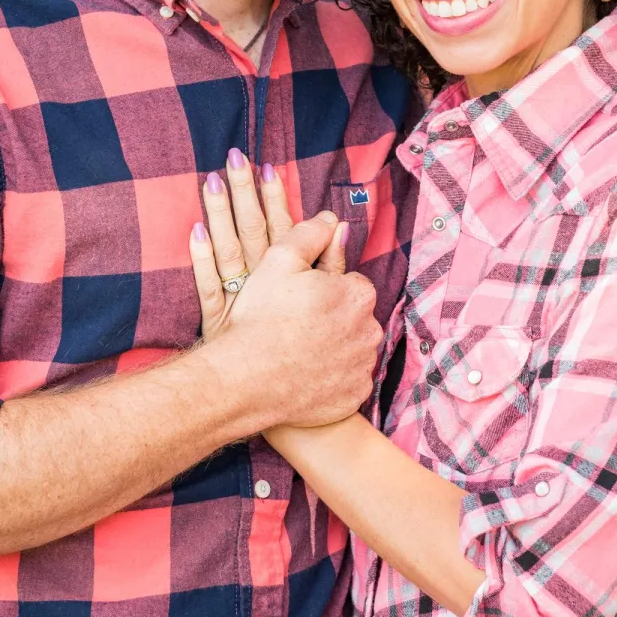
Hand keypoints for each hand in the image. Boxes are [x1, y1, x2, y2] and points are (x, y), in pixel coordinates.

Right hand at [189, 157, 381, 428]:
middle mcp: (370, 330)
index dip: (323, 289)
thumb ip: (309, 235)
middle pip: (354, 317)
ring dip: (334, 348)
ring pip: (353, 350)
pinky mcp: (353, 397)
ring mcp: (362, 367)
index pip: (349, 284)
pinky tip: (305, 375)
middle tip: (296, 325)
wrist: (246, 379)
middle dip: (332, 319)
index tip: (299, 299)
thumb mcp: (278, 261)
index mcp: (358, 294)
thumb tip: (331, 219)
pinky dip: (332, 379)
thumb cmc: (261, 317)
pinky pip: (347, 382)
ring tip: (298, 351)